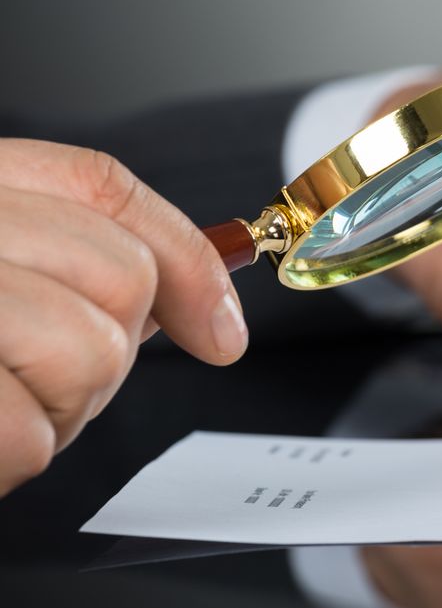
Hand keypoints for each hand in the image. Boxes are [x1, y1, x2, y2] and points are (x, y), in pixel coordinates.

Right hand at [0, 139, 246, 495]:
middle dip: (114, 346)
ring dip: (65, 406)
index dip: (185, 254)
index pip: (101, 184)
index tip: (223, 328)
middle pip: (122, 273)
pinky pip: (29, 434)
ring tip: (5, 400)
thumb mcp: (2, 271)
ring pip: (94, 352)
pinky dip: (15, 454)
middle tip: (47, 376)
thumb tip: (205, 308)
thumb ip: (74, 264)